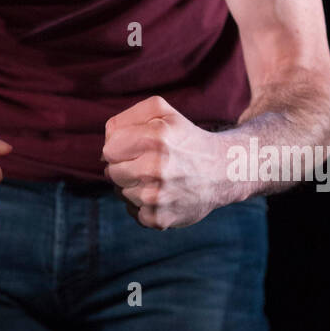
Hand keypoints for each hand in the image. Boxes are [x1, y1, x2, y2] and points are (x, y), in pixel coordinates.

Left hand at [101, 96, 227, 228]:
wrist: (223, 171)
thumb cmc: (185, 137)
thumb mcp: (161, 111)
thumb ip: (125, 118)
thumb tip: (106, 146)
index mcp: (155, 137)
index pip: (109, 149)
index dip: (121, 147)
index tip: (138, 147)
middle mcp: (156, 168)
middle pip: (111, 171)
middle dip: (125, 166)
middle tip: (149, 163)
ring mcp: (157, 196)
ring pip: (120, 192)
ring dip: (133, 186)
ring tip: (158, 178)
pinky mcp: (158, 219)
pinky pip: (131, 211)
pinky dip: (142, 205)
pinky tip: (161, 194)